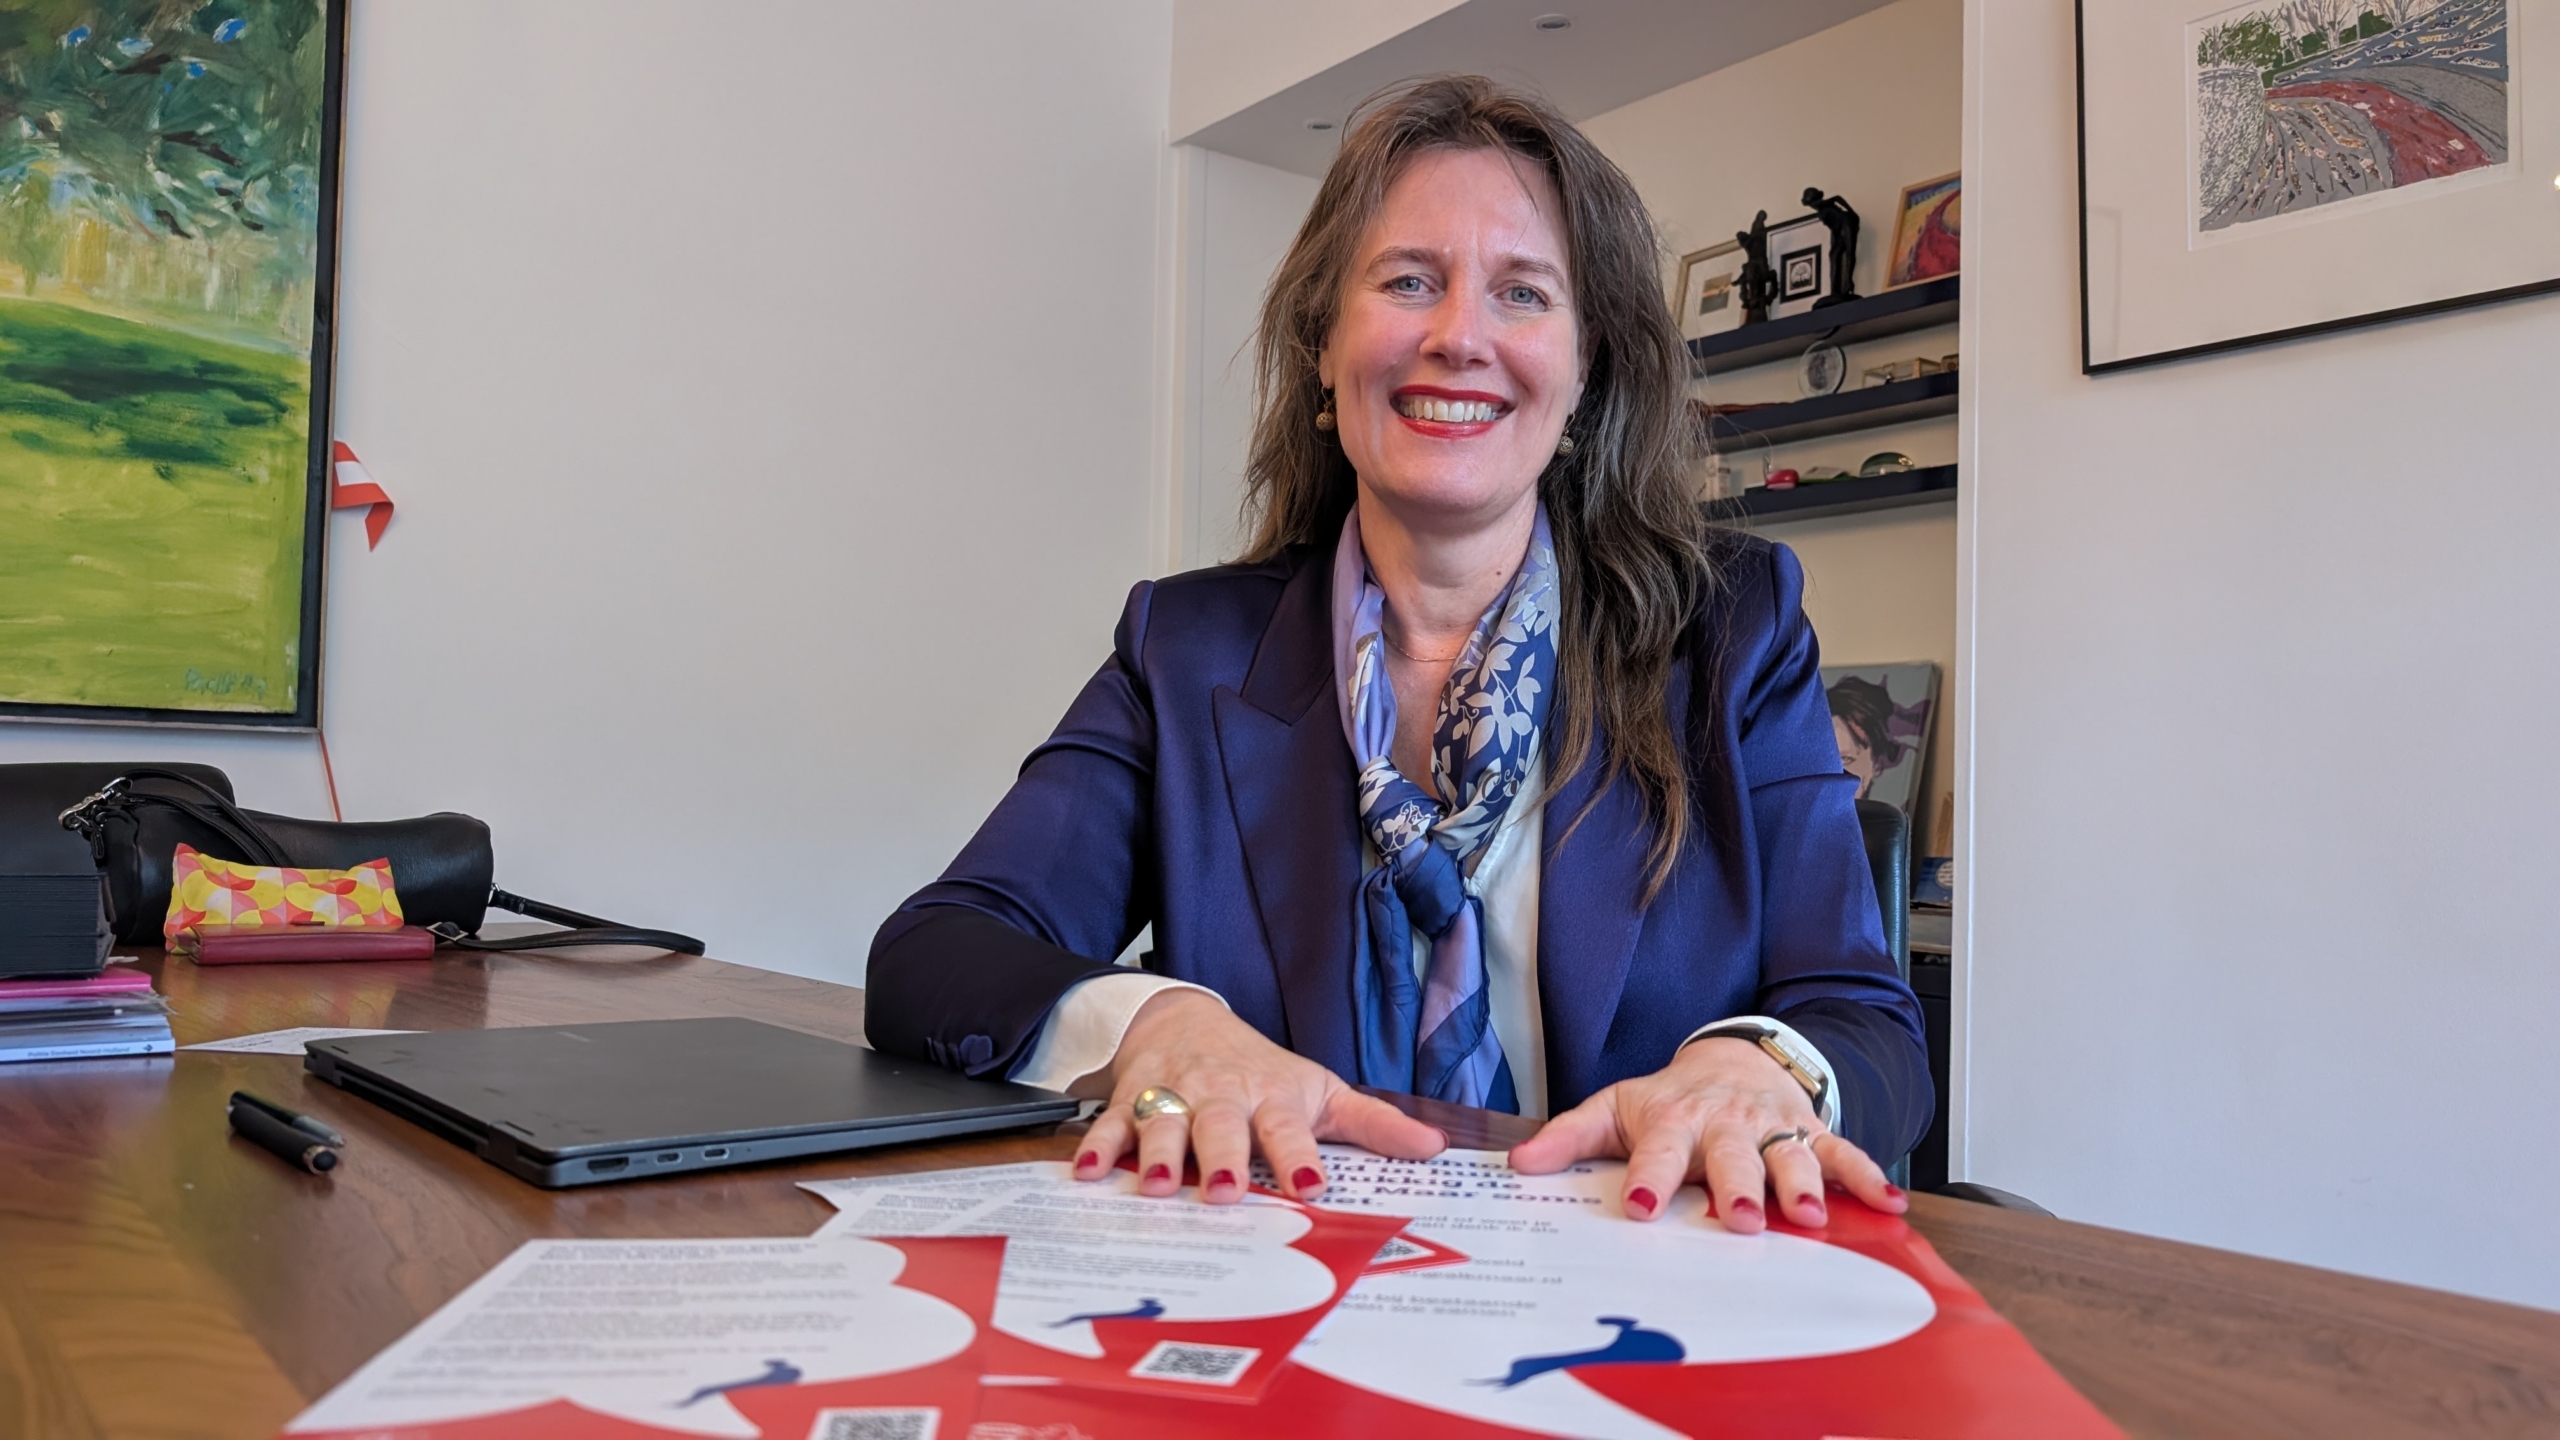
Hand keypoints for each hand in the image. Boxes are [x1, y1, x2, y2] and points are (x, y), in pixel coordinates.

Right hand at [1072, 990, 1446, 1203]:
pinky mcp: (1132, 1096)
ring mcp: (1174, 1094)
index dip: (1298, 1153)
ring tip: (1155, 1187)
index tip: (1310, 1184)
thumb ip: (1372, 1124)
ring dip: (1158, 1153)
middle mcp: (1222, 1094)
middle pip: (1221, 1125)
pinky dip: (1099, 1146)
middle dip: (1221, 1157)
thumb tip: (1433, 1148)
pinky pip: (1112, 1122)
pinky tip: (1089, 1173)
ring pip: (1164, 1122)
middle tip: (1224, 1192)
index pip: (1288, 1126)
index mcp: (1272, 1097)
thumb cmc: (1260, 1069)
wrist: (1185, 1018)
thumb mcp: (1320, 1090)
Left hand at [1508, 1036, 1904, 1232]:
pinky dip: (1867, 1176)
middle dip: (1738, 1186)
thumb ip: (1568, 1138)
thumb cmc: (1669, 1099)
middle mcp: (1725, 1125)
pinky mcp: (1810, 1131)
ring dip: (1802, 1184)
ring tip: (1812, 1216)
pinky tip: (1890, 1204)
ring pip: (1791, 1155)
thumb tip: (1518, 1164)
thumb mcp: (1613, 1109)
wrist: (1732, 1059)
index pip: (1658, 1152)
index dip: (1651, 1178)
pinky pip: (1842, 1153)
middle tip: (1742, 1219)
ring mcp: (1772, 1128)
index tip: (1644, 1207)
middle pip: (1732, 1156)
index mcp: (1673, 1121)